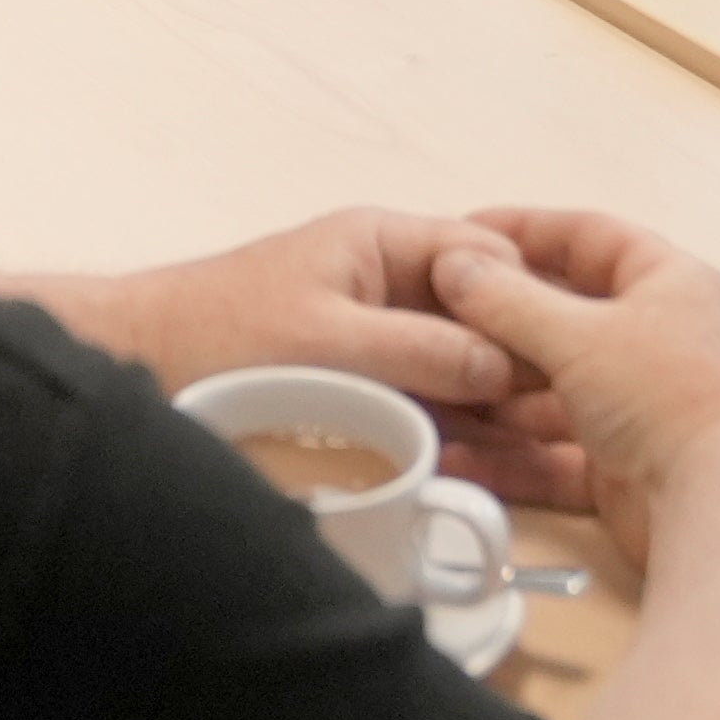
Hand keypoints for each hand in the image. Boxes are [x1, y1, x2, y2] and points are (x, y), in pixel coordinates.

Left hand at [4, 212, 570, 504]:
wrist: (133, 374)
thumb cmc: (213, 335)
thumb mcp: (325, 340)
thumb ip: (419, 349)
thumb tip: (507, 364)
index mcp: (385, 243)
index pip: (490, 257)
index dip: (532, 303)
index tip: (572, 354)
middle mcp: (394, 289)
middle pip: (490, 322)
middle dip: (535, 367)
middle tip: (586, 419)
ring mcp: (385, 348)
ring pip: (472, 377)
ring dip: (512, 415)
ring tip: (569, 459)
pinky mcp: (372, 400)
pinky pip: (439, 417)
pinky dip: (473, 442)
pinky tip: (509, 475)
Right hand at [427, 208, 719, 553]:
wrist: (718, 506)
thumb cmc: (665, 397)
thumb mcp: (578, 335)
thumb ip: (509, 300)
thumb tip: (454, 264)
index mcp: (670, 283)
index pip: (591, 235)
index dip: (526, 229)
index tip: (463, 232)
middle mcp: (663, 340)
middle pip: (569, 316)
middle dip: (502, 321)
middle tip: (438, 315)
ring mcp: (645, 407)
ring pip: (558, 389)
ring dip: (500, 394)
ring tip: (435, 389)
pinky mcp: (626, 469)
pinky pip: (556, 453)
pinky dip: (511, 457)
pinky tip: (454, 459)